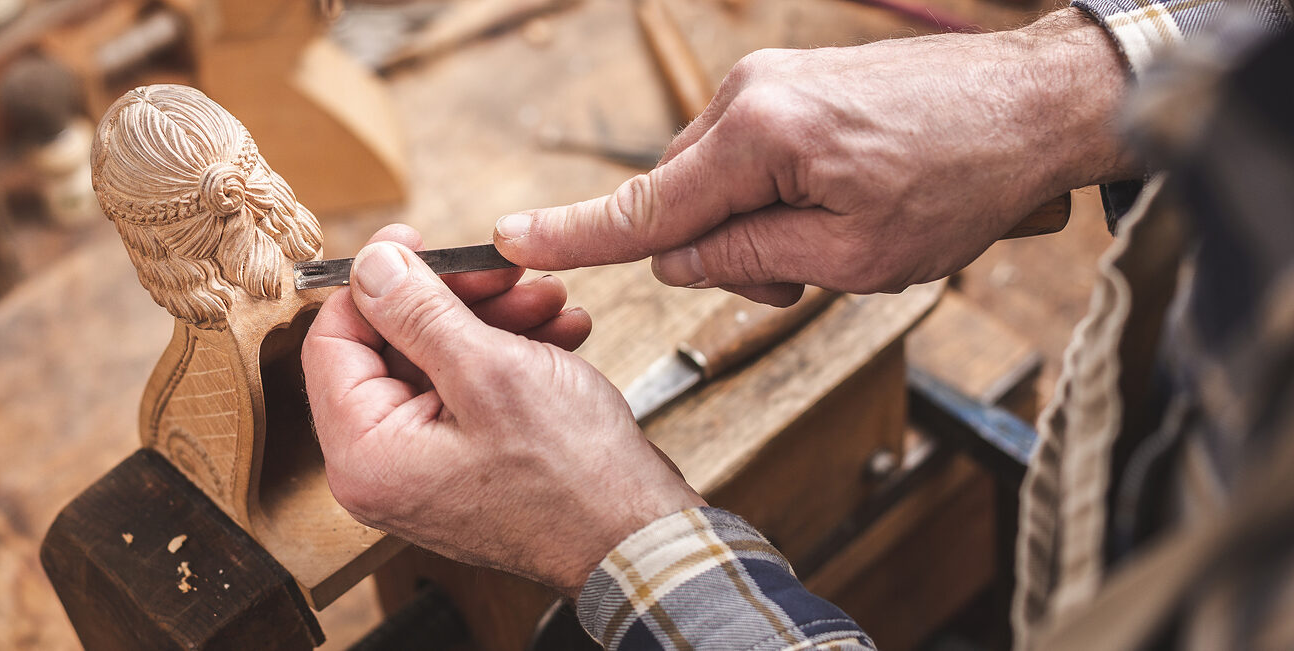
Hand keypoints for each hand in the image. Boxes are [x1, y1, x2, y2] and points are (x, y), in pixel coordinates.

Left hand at [302, 225, 704, 595]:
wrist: (637, 540)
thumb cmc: (570, 475)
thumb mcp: (489, 370)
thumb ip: (417, 311)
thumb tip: (370, 264)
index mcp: (365, 454)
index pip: (332, 341)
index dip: (373, 281)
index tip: (417, 240)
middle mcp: (382, 468)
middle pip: (390, 348)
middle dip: (455, 299)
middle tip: (505, 269)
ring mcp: (423, 470)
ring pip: (438, 364)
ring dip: (493, 321)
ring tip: (547, 300)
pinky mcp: (464, 467)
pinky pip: (468, 394)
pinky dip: (509, 357)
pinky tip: (558, 333)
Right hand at [493, 8, 1135, 305]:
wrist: (1040, 106)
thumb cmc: (963, 182)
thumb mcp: (854, 257)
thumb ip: (747, 261)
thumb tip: (677, 261)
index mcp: (758, 137)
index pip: (644, 207)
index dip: (572, 235)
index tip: (508, 240)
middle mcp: (750, 95)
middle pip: (683, 201)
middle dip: (725, 252)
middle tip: (803, 276)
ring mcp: (771, 80)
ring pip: (718, 182)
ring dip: (758, 227)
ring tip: (846, 235)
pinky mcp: (795, 81)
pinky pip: (751, 154)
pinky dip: (777, 194)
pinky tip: (845, 201)